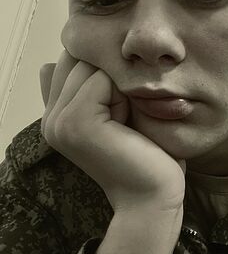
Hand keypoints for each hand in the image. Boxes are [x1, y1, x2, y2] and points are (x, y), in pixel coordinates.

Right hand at [40, 50, 185, 214]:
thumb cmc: (145, 153)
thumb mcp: (117, 111)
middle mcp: (50, 118)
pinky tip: (125, 126)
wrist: (153, 194)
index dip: (105, 73)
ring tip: (124, 121)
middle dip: (111, 77)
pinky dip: (122, 96)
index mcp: (56, 115)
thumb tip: (47, 63)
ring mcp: (58, 120)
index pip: (72, 60)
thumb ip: (87, 89)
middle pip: (79, 58)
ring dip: (118, 86)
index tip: (119, 110)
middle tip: (123, 118)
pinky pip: (100, 79)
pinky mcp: (74, 121)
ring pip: (90, 66)